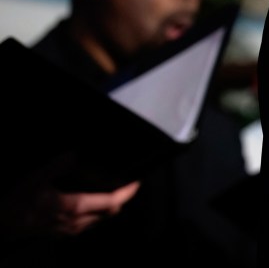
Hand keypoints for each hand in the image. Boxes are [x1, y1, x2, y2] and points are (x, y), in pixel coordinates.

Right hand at [0, 154, 140, 237]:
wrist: (0, 224)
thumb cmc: (16, 203)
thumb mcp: (35, 179)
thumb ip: (56, 165)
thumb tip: (73, 154)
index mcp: (75, 207)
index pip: (111, 203)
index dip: (127, 192)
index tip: (136, 182)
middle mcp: (76, 222)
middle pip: (109, 213)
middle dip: (121, 199)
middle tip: (126, 185)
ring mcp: (69, 230)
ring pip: (98, 220)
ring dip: (108, 207)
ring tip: (111, 191)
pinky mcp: (60, 233)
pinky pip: (86, 224)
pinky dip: (95, 213)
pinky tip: (90, 203)